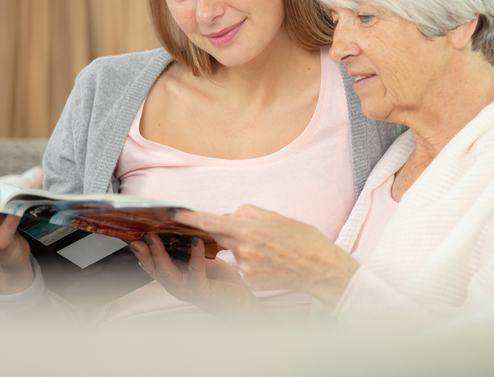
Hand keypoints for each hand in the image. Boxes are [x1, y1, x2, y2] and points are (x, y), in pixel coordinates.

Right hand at [130, 234, 265, 321]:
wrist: (240, 301)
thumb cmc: (220, 280)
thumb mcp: (201, 260)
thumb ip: (188, 249)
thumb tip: (180, 225)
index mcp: (174, 276)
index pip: (152, 264)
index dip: (141, 251)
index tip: (132, 235)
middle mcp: (176, 284)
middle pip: (154, 269)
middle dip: (144, 252)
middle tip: (138, 235)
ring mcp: (187, 289)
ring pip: (167, 273)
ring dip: (160, 254)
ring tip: (156, 237)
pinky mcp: (202, 292)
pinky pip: (195, 273)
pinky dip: (194, 256)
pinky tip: (195, 242)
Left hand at [175, 205, 359, 306]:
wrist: (319, 267)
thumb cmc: (300, 238)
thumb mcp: (273, 216)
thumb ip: (246, 213)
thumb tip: (228, 216)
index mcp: (247, 230)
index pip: (210, 222)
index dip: (190, 217)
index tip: (174, 213)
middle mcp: (242, 250)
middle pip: (222, 237)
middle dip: (228, 231)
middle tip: (252, 230)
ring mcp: (246, 269)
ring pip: (234, 252)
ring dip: (244, 247)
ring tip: (270, 248)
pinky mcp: (250, 282)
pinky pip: (243, 266)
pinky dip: (252, 262)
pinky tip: (270, 261)